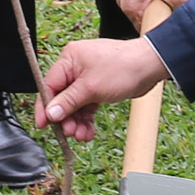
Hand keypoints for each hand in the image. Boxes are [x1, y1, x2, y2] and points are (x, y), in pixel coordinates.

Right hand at [36, 35, 172, 138]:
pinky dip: (87, 118)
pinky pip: (86, 105)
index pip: (49, 85)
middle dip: (66, 117)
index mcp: (69, 59)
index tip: (43, 125)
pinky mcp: (98, 87)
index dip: (46, 107)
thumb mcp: (91, 88)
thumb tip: (51, 113)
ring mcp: (88, 78)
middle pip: (62, 97)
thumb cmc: (123, 68)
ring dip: (77, 121)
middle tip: (69, 133)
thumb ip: (68, 102)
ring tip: (82, 135)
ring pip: (75, 104)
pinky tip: (88, 131)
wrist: (150, 66)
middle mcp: (76, 67)